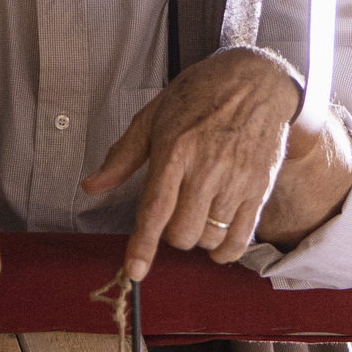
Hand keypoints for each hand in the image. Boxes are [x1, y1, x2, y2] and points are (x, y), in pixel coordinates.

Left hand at [81, 46, 301, 280]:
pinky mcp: (260, 188)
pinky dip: (226, 251)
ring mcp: (236, 180)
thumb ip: (122, 155)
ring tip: (197, 216)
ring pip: (209, 238)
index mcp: (175, 150)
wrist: (256, 81)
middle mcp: (207, 168)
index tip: (135, 271)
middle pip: (182, 233)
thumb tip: (92, 185)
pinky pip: (241, 238)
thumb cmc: (201, 94)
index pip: (155, 209)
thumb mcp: (154, 115)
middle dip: (170, 235)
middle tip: (173, 214)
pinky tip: (218, 244)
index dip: (142, 245)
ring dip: (197, 238)